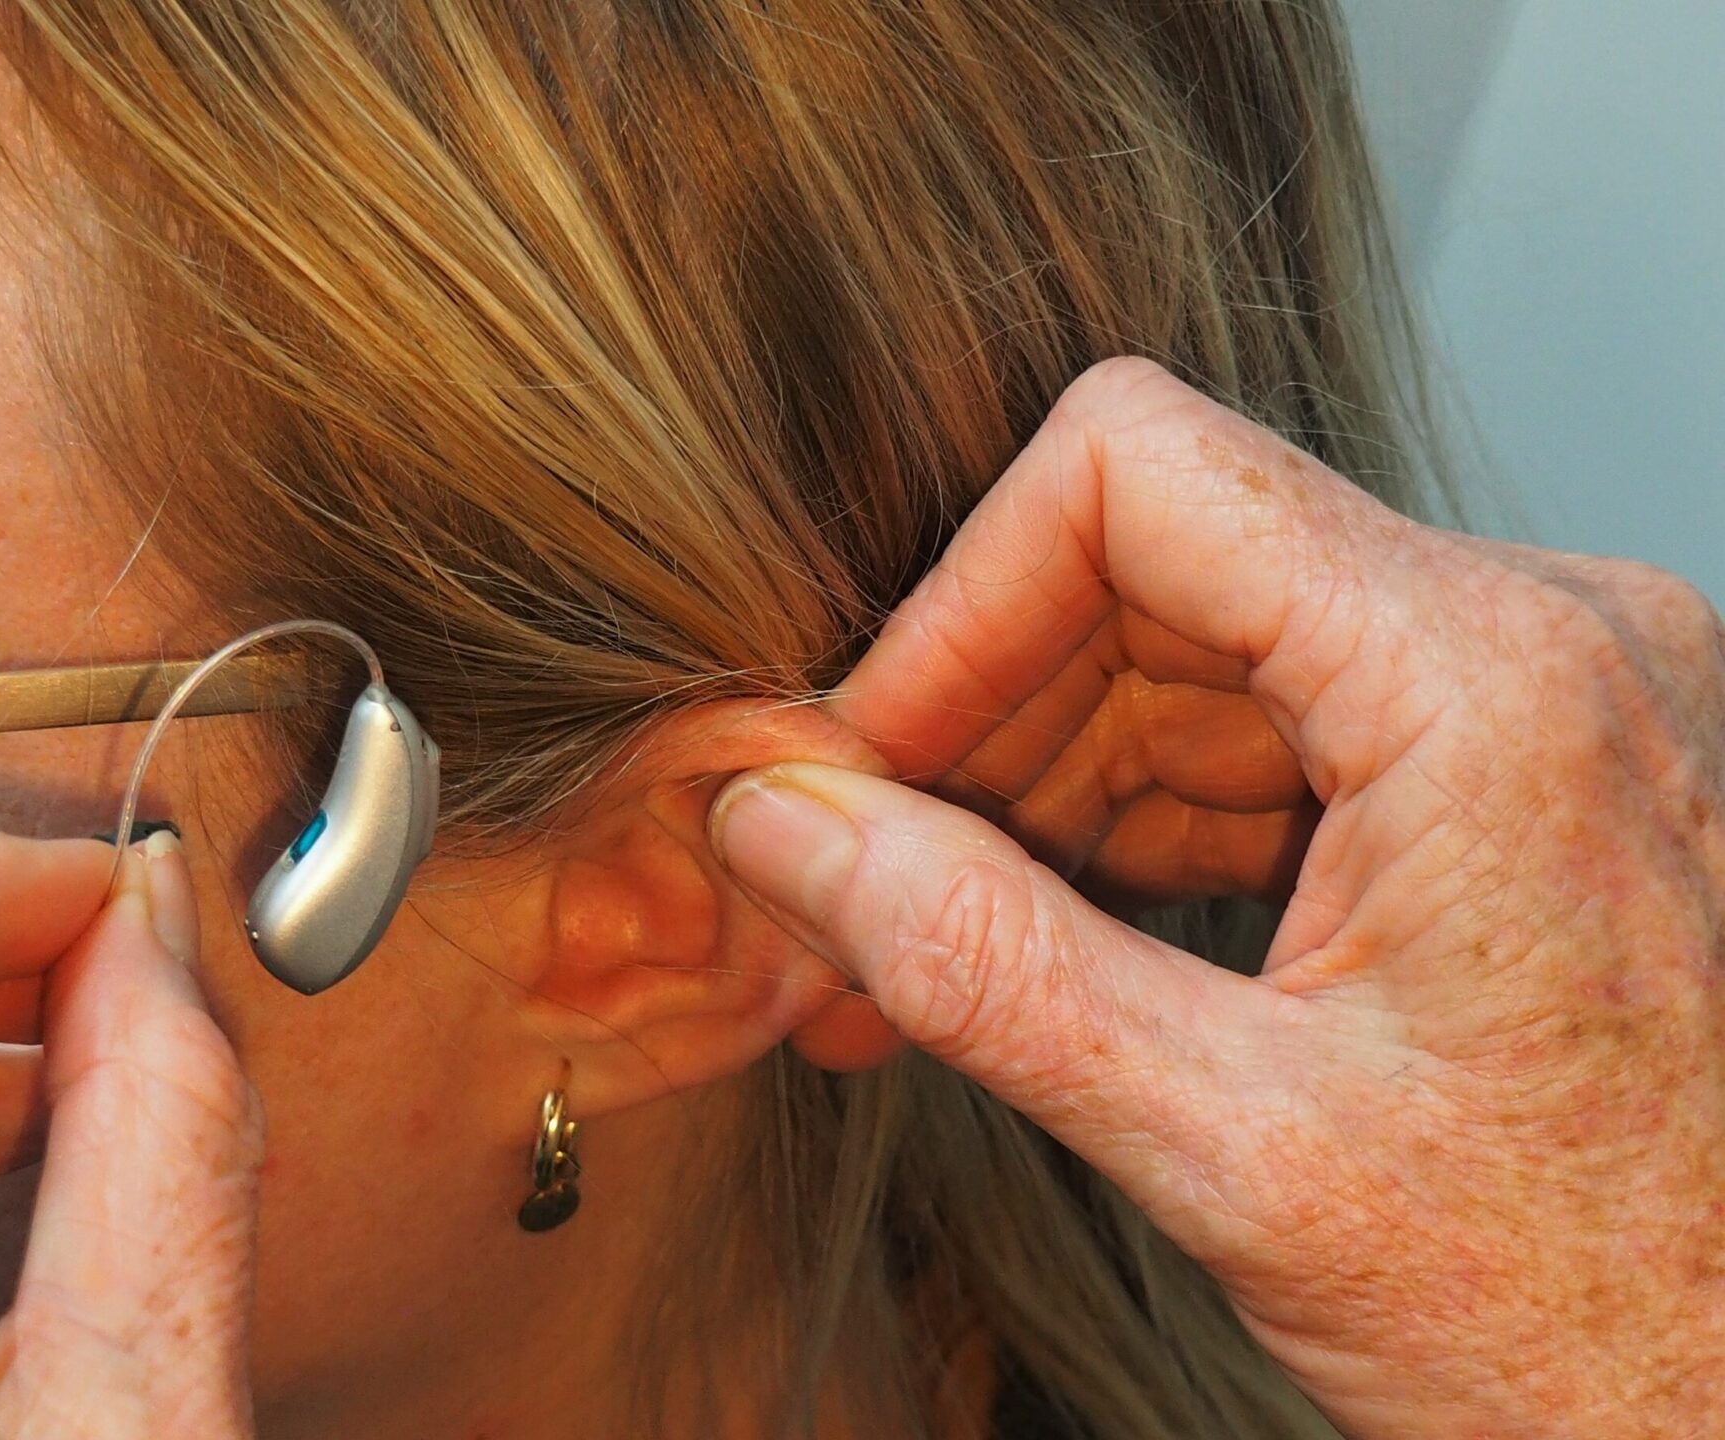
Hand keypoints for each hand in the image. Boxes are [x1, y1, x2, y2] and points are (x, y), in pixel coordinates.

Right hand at [708, 358, 1724, 1435]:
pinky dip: (1140, 825)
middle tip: (854, 896)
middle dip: (979, 728)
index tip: (863, 766)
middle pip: (1154, 562)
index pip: (1133, 470)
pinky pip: (1275, 726)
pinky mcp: (1523, 770)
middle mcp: (1542, 639)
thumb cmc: (1594, 1326)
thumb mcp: (1241, 1154)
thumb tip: (786, 831)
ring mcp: (1543, 699)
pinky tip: (1052, 951)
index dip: (956, 606)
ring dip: (1039, 791)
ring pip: (1198, 644)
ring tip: (927, 961)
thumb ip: (985, 965)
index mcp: (1491, 684)